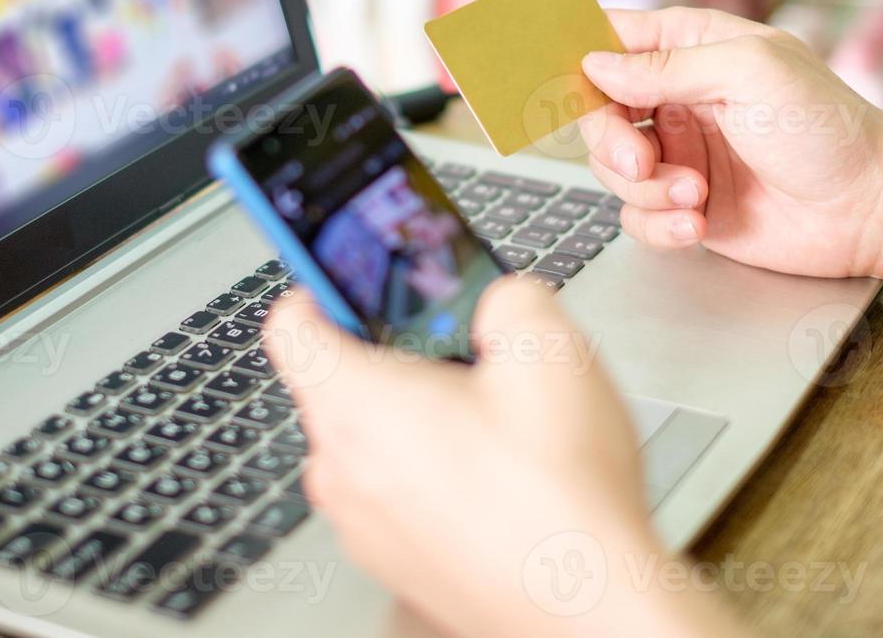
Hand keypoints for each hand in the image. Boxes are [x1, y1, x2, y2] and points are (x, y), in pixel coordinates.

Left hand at [264, 280, 731, 637]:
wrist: (592, 607)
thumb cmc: (561, 499)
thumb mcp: (549, 348)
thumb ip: (506, 293)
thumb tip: (496, 298)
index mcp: (355, 404)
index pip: (290, 321)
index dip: (323, 284)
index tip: (353, 277)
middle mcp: (340, 468)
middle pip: (334, 381)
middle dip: (392, 358)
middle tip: (459, 356)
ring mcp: (360, 522)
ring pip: (367, 440)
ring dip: (414, 421)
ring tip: (491, 424)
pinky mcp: (391, 559)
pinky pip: (392, 492)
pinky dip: (428, 474)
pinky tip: (494, 476)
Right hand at [579, 7, 882, 279]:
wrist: (872, 210)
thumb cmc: (829, 129)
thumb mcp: (749, 73)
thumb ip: (665, 67)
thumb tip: (595, 66)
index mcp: (696, 48)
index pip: (614, 39)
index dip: (578, 55)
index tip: (551, 78)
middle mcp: (681, 99)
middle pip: (598, 111)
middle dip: (609, 140)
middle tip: (640, 160)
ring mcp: (682, 154)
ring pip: (611, 169)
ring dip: (646, 188)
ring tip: (698, 195)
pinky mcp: (686, 205)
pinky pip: (636, 216)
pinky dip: (659, 224)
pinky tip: (698, 224)